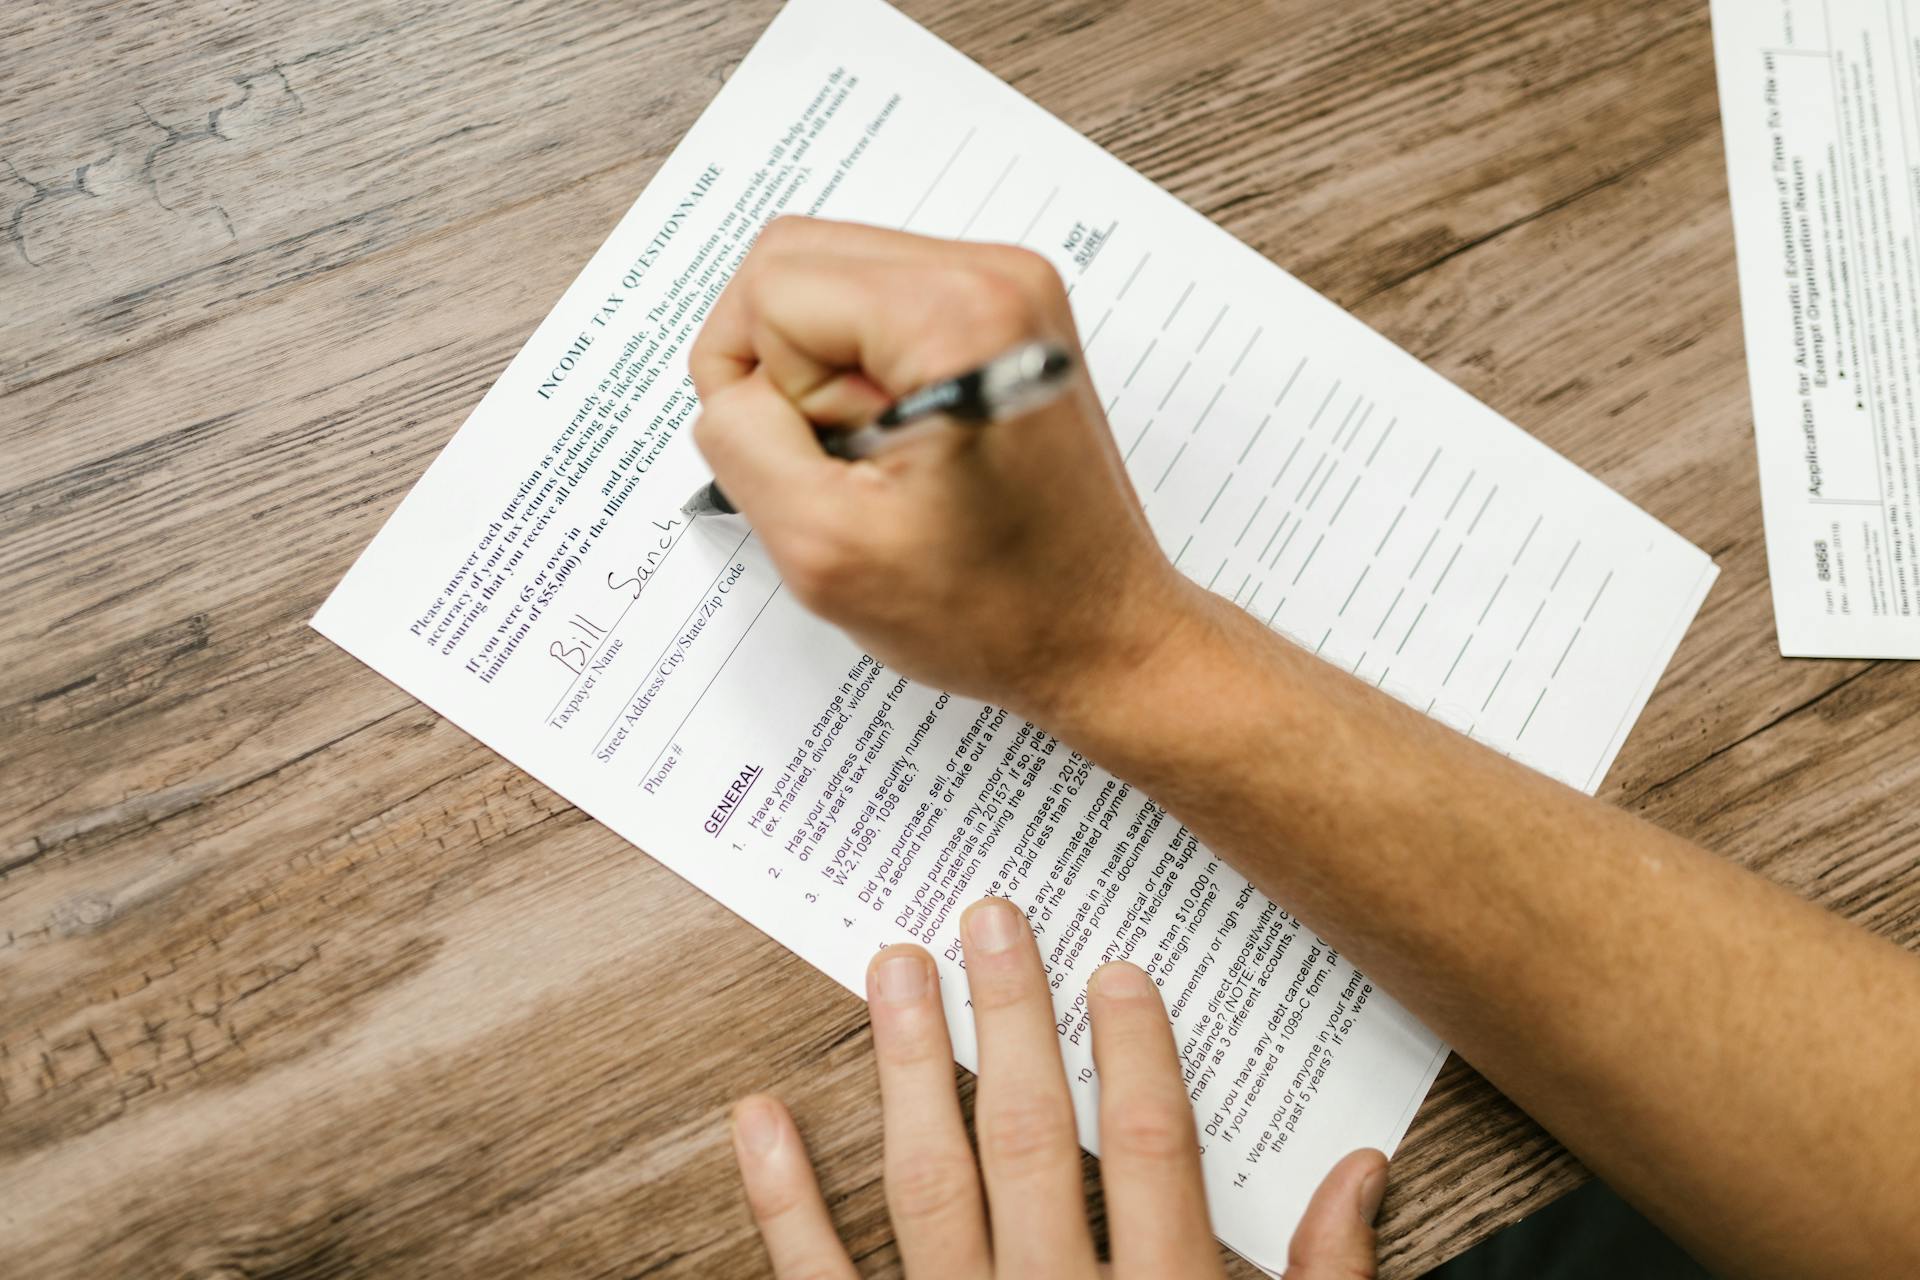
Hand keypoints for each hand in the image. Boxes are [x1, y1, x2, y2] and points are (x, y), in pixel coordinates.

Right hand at [689, 217, 1195, 727]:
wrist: (1101, 634)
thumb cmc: (996, 610)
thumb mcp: (825, 549)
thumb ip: (742, 442)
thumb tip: (730, 388)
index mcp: (959, 314)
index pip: (770, 289)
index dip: (758, 389)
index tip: (826, 465)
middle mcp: (995, 274)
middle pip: (794, 261)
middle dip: (784, 370)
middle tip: (847, 460)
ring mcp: (1007, 287)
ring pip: (829, 282)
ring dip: (823, 376)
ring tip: (884, 459)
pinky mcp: (1005, 313)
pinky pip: (875, 308)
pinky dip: (862, 376)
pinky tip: (906, 446)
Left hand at [729, 896, 1387, 1277]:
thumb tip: (1364, 1169)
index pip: (1156, 1155)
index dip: (1138, 1054)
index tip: (1116, 966)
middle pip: (1033, 1142)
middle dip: (1012, 1023)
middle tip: (987, 919)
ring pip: (928, 1187)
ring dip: (905, 1071)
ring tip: (891, 968)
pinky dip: (782, 1201)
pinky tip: (759, 1115)